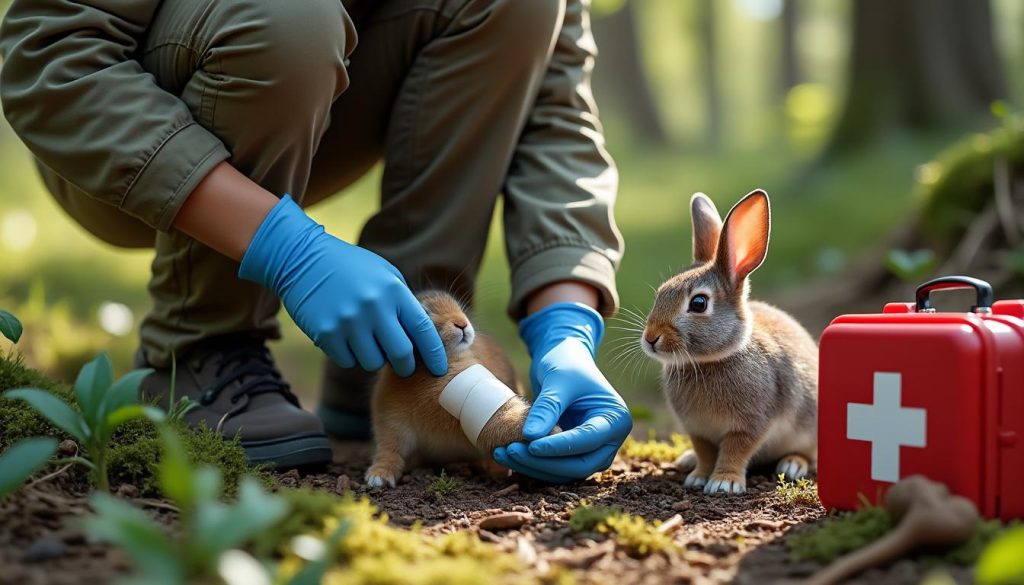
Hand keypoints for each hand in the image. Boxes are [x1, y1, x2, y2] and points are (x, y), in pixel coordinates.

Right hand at [238, 195, 446, 376]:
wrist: (303, 259)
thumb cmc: (352, 268)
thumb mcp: (385, 275)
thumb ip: (403, 303)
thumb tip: (423, 338)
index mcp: (393, 291)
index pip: (423, 331)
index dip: (435, 354)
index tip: (440, 369)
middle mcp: (373, 307)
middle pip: (401, 354)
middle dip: (406, 366)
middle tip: (405, 367)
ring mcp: (348, 322)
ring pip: (373, 362)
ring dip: (374, 357)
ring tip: (367, 341)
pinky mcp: (326, 334)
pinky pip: (348, 361)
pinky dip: (350, 355)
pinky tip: (345, 337)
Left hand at [493, 303, 631, 482]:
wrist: (563, 359)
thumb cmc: (566, 363)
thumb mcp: (558, 379)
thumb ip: (547, 407)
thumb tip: (531, 437)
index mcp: (616, 419)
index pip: (587, 440)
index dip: (558, 446)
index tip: (530, 444)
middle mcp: (609, 440)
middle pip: (579, 465)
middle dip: (545, 462)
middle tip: (512, 450)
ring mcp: (593, 450)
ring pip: (565, 472)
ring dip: (534, 467)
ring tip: (502, 452)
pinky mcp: (574, 454)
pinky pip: (555, 468)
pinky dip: (532, 465)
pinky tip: (507, 455)